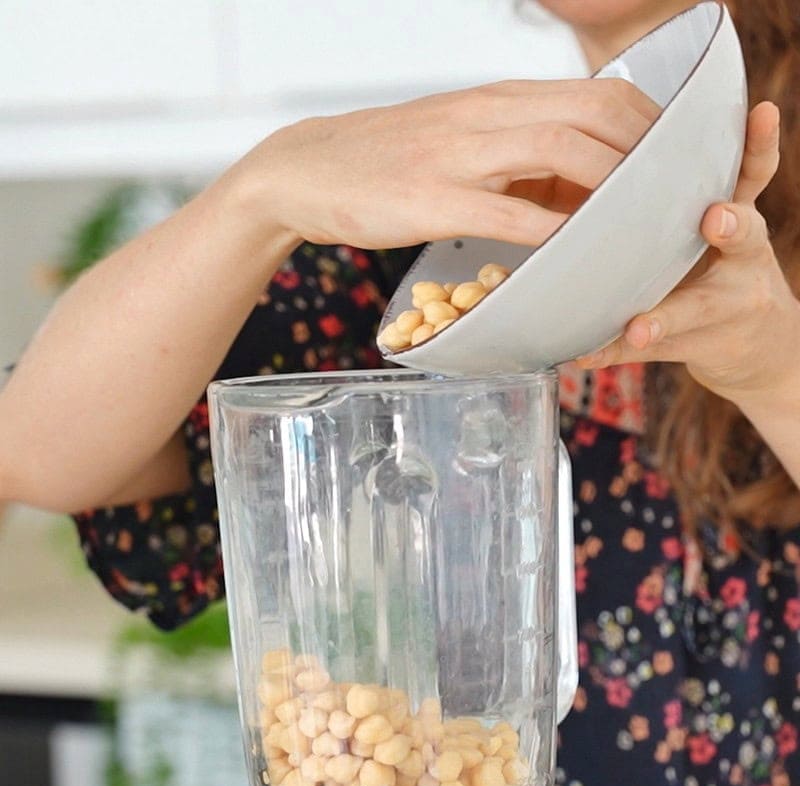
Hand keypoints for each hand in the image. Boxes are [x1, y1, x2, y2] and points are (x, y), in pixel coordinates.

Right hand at [231, 78, 658, 248]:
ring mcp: (459, 155)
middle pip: (593, 115)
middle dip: (646, 156)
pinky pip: (506, 213)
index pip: (595, 96)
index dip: (646, 129)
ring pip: (560, 150)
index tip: (674, 167)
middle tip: (672, 201)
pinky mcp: (432, 200)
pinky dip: (550, 233)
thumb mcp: (457, 144)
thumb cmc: (385, 164)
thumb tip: (568, 190)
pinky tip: (576, 254)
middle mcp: (486, 116)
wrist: (306, 169)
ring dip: (611, 186)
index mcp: (496, 100)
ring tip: (641, 225)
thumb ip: (513, 158)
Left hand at [576, 102, 799, 406]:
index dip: (760, 143)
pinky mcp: (691, 345)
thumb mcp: (720, 226)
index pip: (754, 171)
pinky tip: (585, 355)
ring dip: (662, 317)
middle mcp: (740, 259)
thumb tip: (611, 129)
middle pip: (744, 238)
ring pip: (692, 309)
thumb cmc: (720, 267)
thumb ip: (684, 190)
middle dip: (733, 225)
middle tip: (716, 217)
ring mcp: (721, 306)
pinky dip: (613, 351)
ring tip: (638, 327)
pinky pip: (645, 351)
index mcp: (739, 214)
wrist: (761, 348)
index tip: (762, 116)